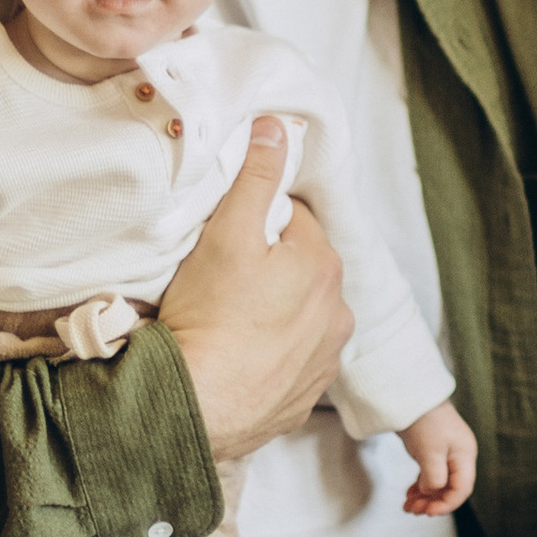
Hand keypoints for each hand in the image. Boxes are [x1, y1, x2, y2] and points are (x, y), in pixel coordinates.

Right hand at [160, 117, 351, 464]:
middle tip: (221, 278)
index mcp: (324, 265)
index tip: (226, 235)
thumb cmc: (211, 316)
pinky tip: (238, 356)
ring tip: (228, 320)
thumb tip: (278, 127)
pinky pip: (290, 362)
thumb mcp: (228, 232)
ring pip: (300, 316)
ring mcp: (325, 359)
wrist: (197, 408)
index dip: (257, 221)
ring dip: (274, 313)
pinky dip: (270, 355)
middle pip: (301, 270)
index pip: (294, 220)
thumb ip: (256, 177)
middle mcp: (339, 312)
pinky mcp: (305, 396)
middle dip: (270, 267)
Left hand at [400, 400, 476, 515]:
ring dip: (425, 497)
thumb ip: (434, 478)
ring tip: (408, 506)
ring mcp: (445, 452)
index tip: (427, 512)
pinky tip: (410, 494)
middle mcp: (458, 455)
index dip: (446, 504)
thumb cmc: (423, 421)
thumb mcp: (429, 453)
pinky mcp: (432, 450)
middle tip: (413, 510)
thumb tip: (432, 492)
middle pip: (450, 488)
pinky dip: (420, 486)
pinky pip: (430, 475)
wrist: (409, 396)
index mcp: (464, 455)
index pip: (462, 489)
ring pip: (439, 483)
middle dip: (432, 502)